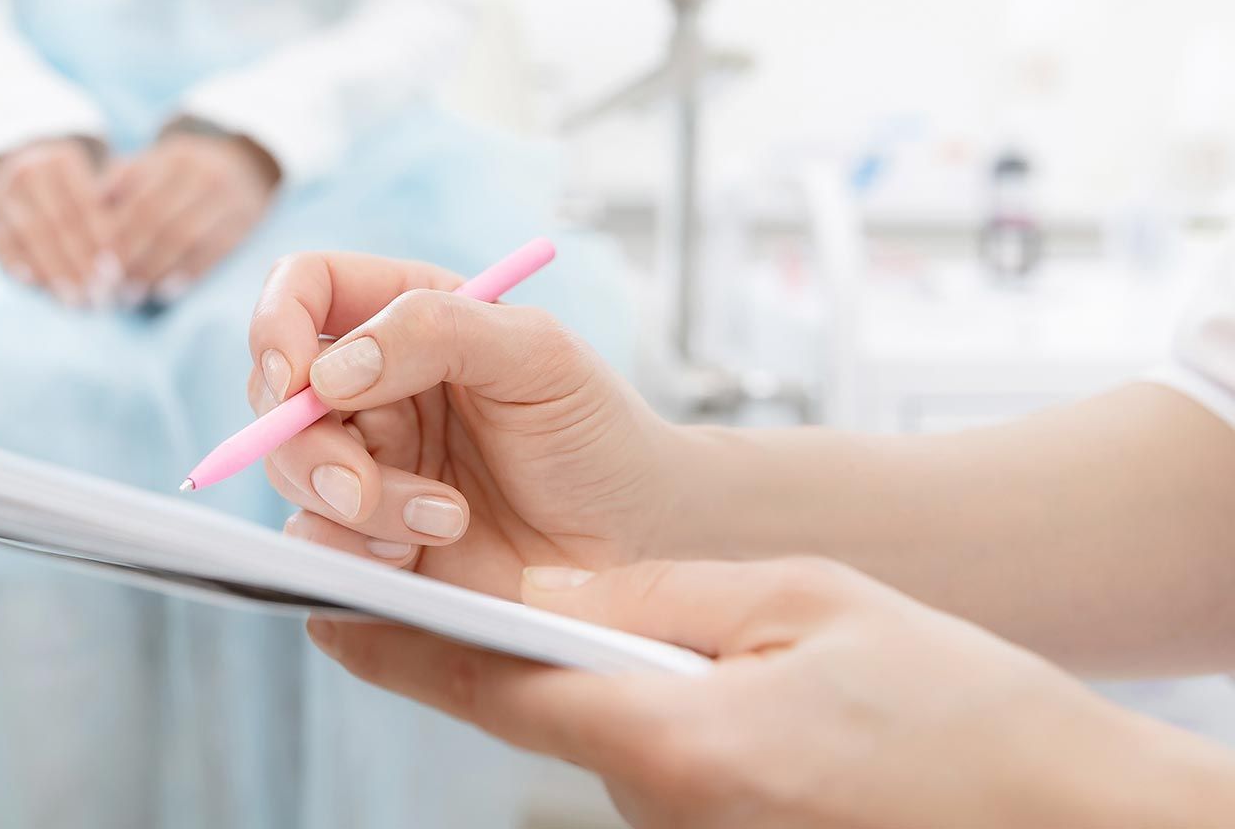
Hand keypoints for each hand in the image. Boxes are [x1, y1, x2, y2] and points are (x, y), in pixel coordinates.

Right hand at [0, 138, 115, 306]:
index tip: (116, 271)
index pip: (84, 205)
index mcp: (60, 160)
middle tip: (99, 293)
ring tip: (74, 298)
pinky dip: (16, 263)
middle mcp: (29, 171)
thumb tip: (124, 246)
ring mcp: (3, 192)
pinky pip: (2, 242)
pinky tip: (34, 284)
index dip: (100, 240)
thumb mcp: (86, 181)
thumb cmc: (65, 189)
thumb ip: (108, 205)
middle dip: (81, 261)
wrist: (9, 173)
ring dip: (54, 270)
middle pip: (59, 222)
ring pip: (32, 234)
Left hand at [104, 128, 278, 299]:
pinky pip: (213, 253)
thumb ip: (123, 177)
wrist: (246, 172)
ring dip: (155, 269)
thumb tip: (94, 200)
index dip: (118, 234)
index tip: (98, 260)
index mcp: (177, 158)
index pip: (140, 201)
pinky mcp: (245, 224)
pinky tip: (164, 290)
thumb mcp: (156, 163)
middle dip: (133, 256)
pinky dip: (186, 274)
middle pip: (161, 220)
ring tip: (133, 292)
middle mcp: (206, 174)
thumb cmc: (184, 175)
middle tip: (112, 283)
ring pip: (185, 239)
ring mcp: (230, 199)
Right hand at [247, 252, 671, 593]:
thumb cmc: (596, 431)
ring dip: (355, 504)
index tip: (293, 377)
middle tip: (358, 483)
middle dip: (303, 442)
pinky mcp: (369, 535)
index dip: (275, 324)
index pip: (302, 289)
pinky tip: (422, 555)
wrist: (635, 540)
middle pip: (273, 391)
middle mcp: (370, 384)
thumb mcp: (537, 354)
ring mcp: (366, 461)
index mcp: (404, 316)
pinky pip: (313, 541)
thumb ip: (435, 331)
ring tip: (447, 520)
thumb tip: (329, 370)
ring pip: (290, 470)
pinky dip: (356, 552)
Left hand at [308, 557, 1234, 827]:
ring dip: (595, 676)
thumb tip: (537, 595)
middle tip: (475, 580)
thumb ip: (657, 598)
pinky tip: (709, 683)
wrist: (1067, 818)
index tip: (319, 610)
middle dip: (508, 647)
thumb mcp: (804, 604)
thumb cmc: (957, 708)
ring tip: (652, 628)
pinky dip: (647, 710)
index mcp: (670, 738)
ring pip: (599, 734)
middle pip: (537, 711)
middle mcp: (658, 803)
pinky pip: (652, 764)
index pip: (490, 689)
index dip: (395, 645)